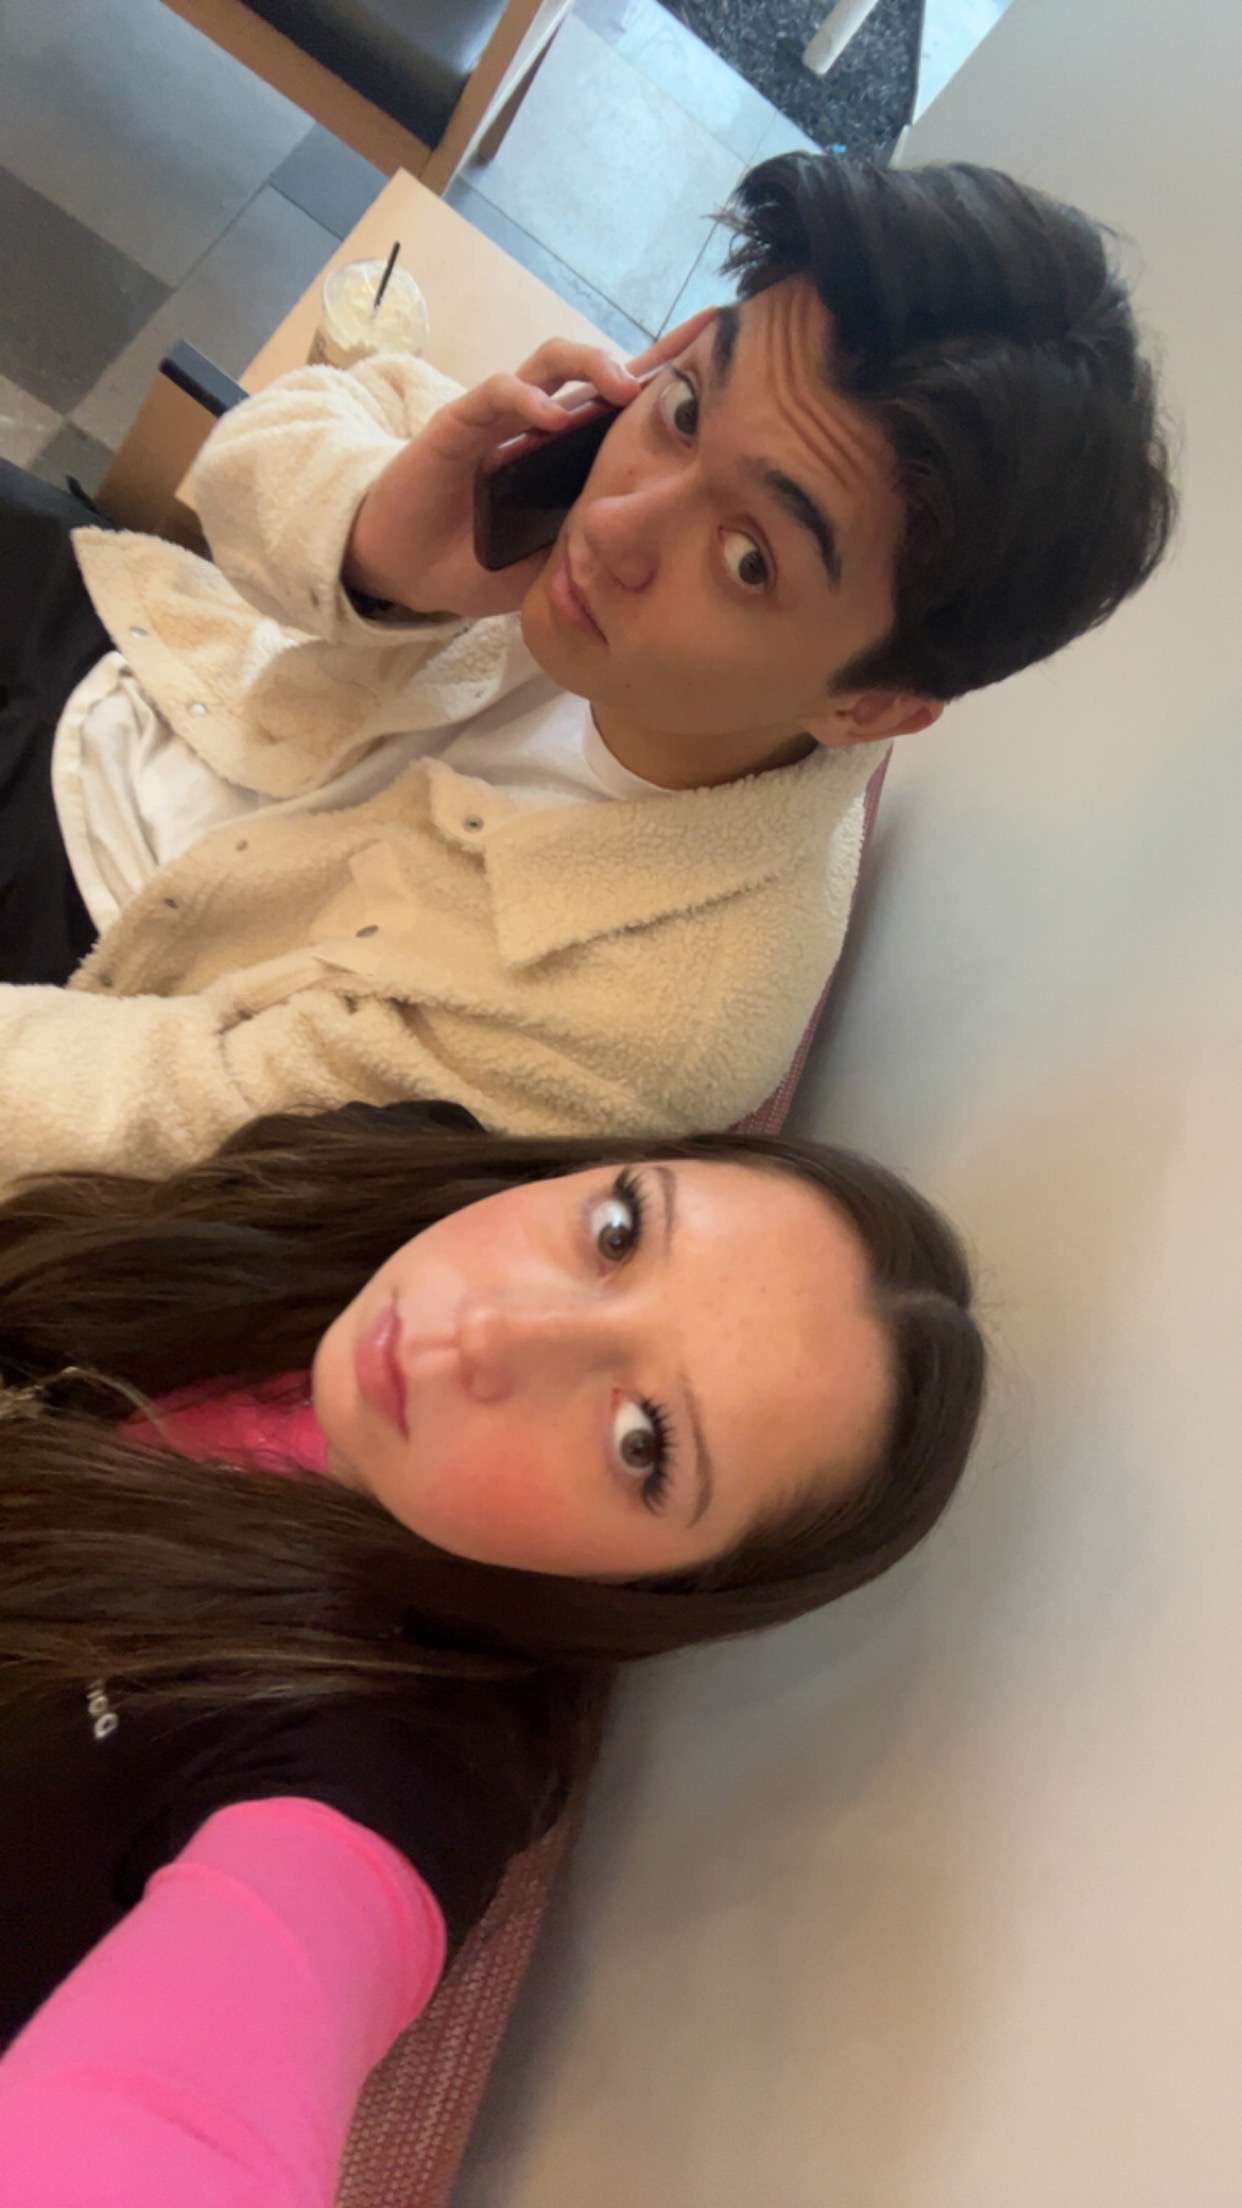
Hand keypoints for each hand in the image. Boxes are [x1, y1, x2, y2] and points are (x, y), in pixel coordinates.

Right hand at [343, 308, 716, 619]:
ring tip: (621, 386)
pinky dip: (525, 399)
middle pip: (594, 371)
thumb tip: (663, 555)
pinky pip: (494, 395)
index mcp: (566, 452)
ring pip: (548, 364)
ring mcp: (500, 419)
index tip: (718, 350)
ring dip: (588, 366)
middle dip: (642, 359)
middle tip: (684, 365)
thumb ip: (598, 544)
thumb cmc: (483, 560)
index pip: (621, 404)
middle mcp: (538, 423)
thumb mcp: (557, 559)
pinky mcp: (458, 425)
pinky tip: (551, 417)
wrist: (410, 571)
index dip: (666, 375)